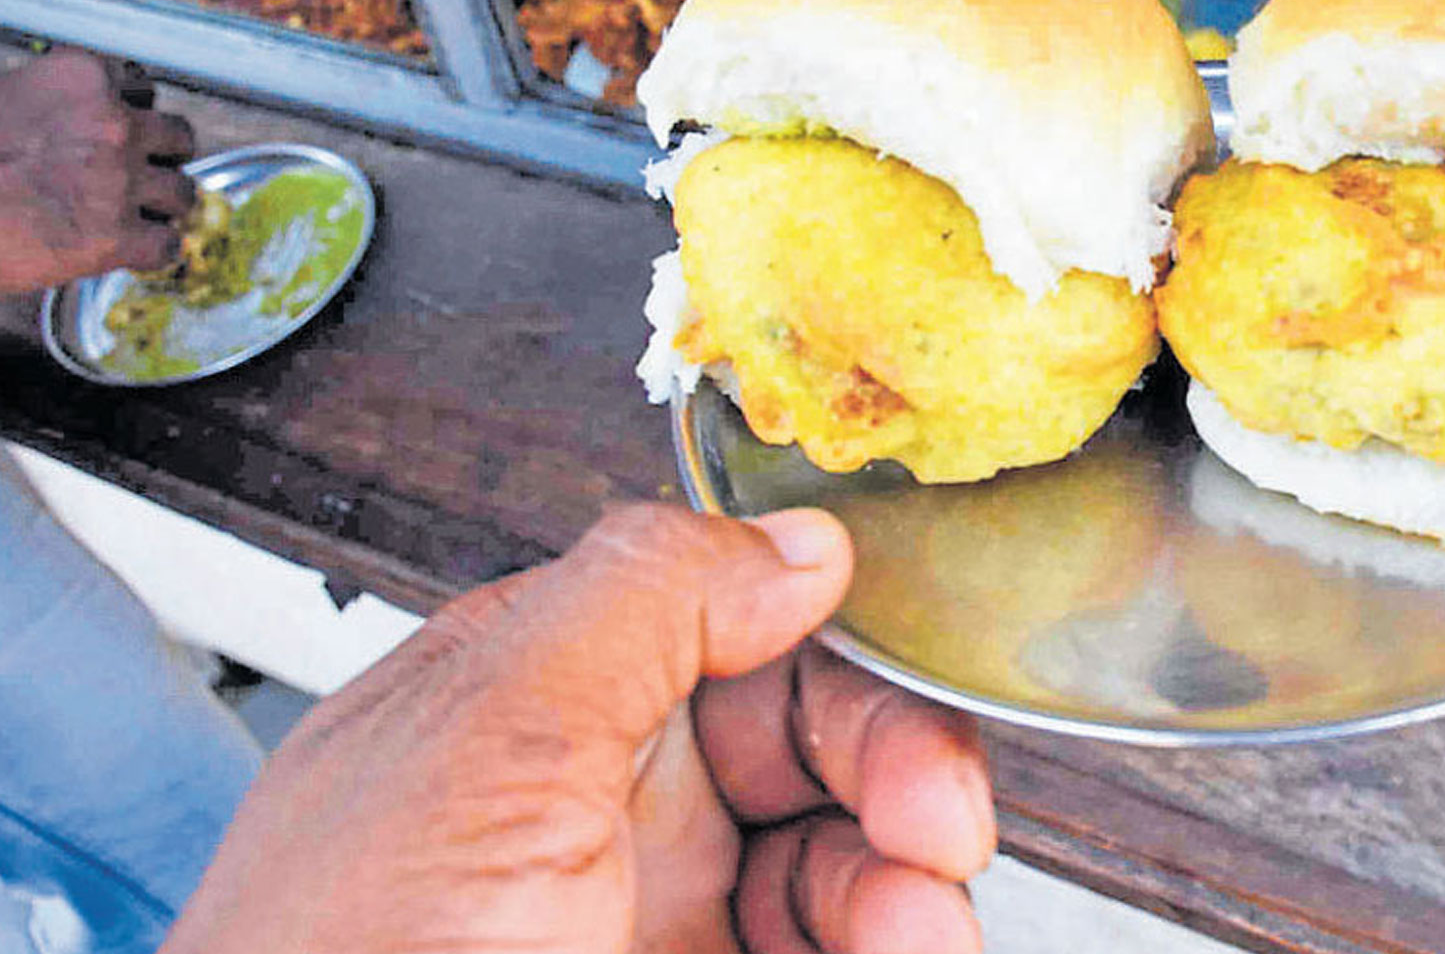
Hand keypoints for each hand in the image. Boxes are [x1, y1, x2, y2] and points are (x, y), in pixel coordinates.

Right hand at [0, 50, 196, 293]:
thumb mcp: (3, 97)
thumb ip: (44, 101)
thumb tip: (58, 120)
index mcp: (80, 77)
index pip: (138, 85)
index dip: (132, 111)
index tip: (123, 125)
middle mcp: (112, 123)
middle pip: (177, 136)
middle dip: (163, 155)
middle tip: (145, 170)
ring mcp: (120, 180)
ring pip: (183, 192)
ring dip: (166, 205)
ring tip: (144, 215)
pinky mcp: (117, 236)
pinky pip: (166, 246)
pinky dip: (154, 253)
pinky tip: (135, 253)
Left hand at [161, 505, 994, 953]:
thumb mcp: (497, 734)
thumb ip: (644, 599)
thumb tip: (796, 541)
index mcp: (552, 702)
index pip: (743, 633)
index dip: (845, 665)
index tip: (912, 701)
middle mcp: (609, 809)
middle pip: (816, 756)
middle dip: (901, 782)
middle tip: (937, 834)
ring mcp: (650, 920)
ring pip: (840, 874)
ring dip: (905, 892)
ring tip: (916, 929)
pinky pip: (818, 951)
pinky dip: (881, 943)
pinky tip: (899, 948)